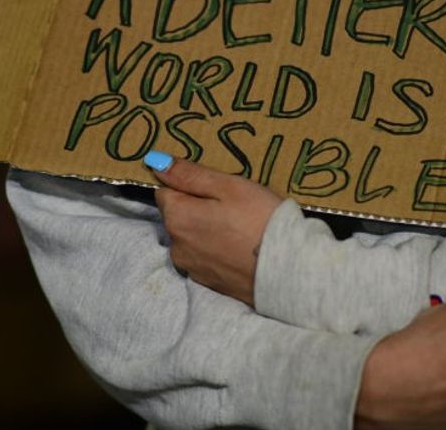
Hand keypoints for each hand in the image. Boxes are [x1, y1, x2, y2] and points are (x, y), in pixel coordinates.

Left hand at [147, 152, 282, 305]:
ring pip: (190, 238)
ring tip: (238, 228)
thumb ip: (190, 175)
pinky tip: (238, 247)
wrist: (290, 270)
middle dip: (197, 208)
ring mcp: (191, 267)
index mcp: (176, 217)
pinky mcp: (207, 283)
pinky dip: (215, 250)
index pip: (165, 191)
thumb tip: (156, 162)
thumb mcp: (229, 187)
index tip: (215, 187)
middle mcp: (176, 245)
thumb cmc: (260, 220)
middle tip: (232, 206)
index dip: (188, 185)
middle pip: (177, 216)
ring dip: (205, 230)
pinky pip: (204, 258)